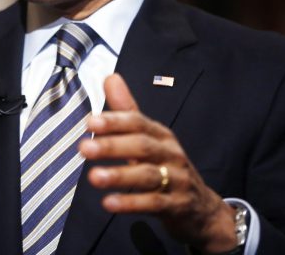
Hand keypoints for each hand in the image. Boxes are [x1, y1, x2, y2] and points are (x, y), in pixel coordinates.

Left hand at [79, 74, 236, 252]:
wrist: (201, 207)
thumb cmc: (166, 166)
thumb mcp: (149, 138)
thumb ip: (127, 111)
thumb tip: (110, 77)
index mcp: (161, 135)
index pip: (138, 122)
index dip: (115, 121)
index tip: (90, 121)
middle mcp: (171, 153)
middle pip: (142, 146)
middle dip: (112, 146)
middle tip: (84, 148)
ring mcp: (177, 179)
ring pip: (147, 175)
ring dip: (119, 176)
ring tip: (93, 177)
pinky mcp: (177, 205)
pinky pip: (154, 203)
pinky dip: (131, 203)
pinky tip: (109, 203)